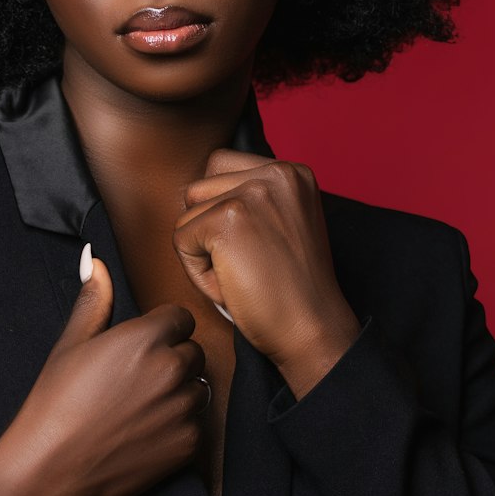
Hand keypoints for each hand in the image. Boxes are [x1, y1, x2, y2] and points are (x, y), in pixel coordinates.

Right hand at [0, 255, 211, 495]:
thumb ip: (94, 299)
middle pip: (193, 352)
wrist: (50, 469)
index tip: (140, 348)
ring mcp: (183, 409)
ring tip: (140, 408)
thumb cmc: (55, 404)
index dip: (161, 330)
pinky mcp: (188, 445)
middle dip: (172, 360)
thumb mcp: (71, 343)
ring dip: (179, 393)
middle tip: (135, 381)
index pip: (181, 318)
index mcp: (145, 338)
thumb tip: (94, 260)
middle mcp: (171, 369)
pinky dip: (179, 427)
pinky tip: (145, 433)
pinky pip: (197, 425)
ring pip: (199, 388)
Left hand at [172, 150, 361, 395]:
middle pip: (199, 189)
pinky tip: (233, 286)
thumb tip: (188, 190)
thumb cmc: (291, 288)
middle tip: (248, 264)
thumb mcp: (281, 224)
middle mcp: (277, 171)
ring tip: (242, 273)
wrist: (313, 329)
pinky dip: (198, 273)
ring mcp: (253, 192)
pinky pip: (181, 241)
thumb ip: (248, 199)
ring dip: (202, 251)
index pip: (220, 166)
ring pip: (187, 215)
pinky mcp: (228, 218)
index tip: (254, 246)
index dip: (221, 211)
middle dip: (209, 230)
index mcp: (292, 171)